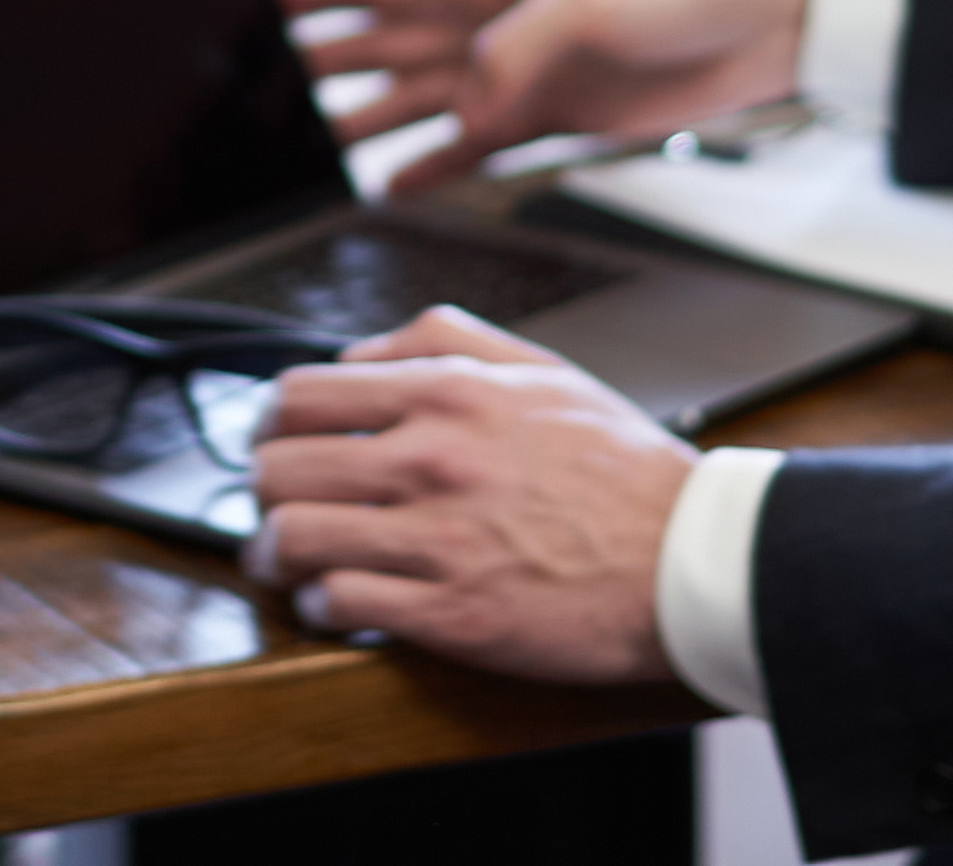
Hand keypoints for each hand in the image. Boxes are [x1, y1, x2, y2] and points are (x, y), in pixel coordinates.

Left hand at [239, 307, 694, 680]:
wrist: (691, 560)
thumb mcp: (540, 368)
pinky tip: (339, 604)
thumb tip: (357, 354)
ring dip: (274, 557)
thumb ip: (442, 339)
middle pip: (277, 468)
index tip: (272, 444)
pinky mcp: (452, 613)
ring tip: (286, 565)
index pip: (298, 394)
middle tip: (271, 508)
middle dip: (261, 492)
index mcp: (447, 393)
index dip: (267, 425)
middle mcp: (431, 458)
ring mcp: (439, 538)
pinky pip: (341, 605)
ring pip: (293, 537)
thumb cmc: (624, 472)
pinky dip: (323, 607)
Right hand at [293, 0, 807, 185]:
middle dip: (323, 58)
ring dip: (365, 120)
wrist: (767, 23)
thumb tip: (464, 106)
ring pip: (419, 98)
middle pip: (386, 42)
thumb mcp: (588, 6)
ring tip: (307, 147)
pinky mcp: (551, 118)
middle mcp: (493, 19)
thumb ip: (514, 55)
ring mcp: (519, 70)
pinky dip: (431, 167)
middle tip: (258, 82)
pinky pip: (472, 145)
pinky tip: (393, 186)